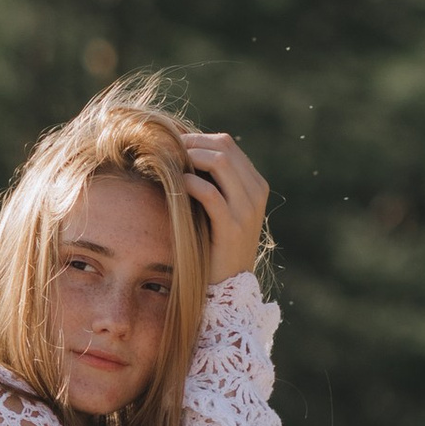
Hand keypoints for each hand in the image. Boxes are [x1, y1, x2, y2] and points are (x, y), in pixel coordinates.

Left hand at [181, 129, 267, 285]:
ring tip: (172, 165)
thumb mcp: (223, 208)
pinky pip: (210, 194)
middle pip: (225, 148)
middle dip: (193, 144)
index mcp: (256, 185)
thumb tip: (185, 152)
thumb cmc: (217, 243)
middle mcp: (256, 193)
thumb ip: (214, 182)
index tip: (175, 146)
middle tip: (169, 152)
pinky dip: (191, 184)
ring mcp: (246, 210)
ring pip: (221, 163)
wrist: (229, 285)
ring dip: (191, 158)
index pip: (228, 145)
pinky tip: (179, 184)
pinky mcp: (231, 228)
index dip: (199, 139)